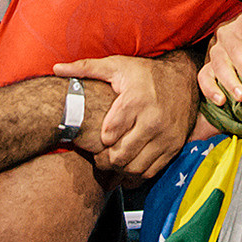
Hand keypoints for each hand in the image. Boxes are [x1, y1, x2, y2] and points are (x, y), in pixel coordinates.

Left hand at [53, 53, 198, 180]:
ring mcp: (166, 136)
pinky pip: (151, 172)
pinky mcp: (174, 147)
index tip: (97, 138)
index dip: (100, 140)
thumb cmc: (145, 73)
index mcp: (136, 100)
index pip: (110, 133)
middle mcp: (153, 120)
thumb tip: (56, 69)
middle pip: (121, 155)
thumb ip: (86, 68)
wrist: (184, 79)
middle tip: (98, 157)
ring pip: (135, 168)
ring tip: (111, 162)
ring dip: (120, 170)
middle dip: (105, 160)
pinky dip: (136, 175)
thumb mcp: (117, 65)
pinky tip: (128, 167)